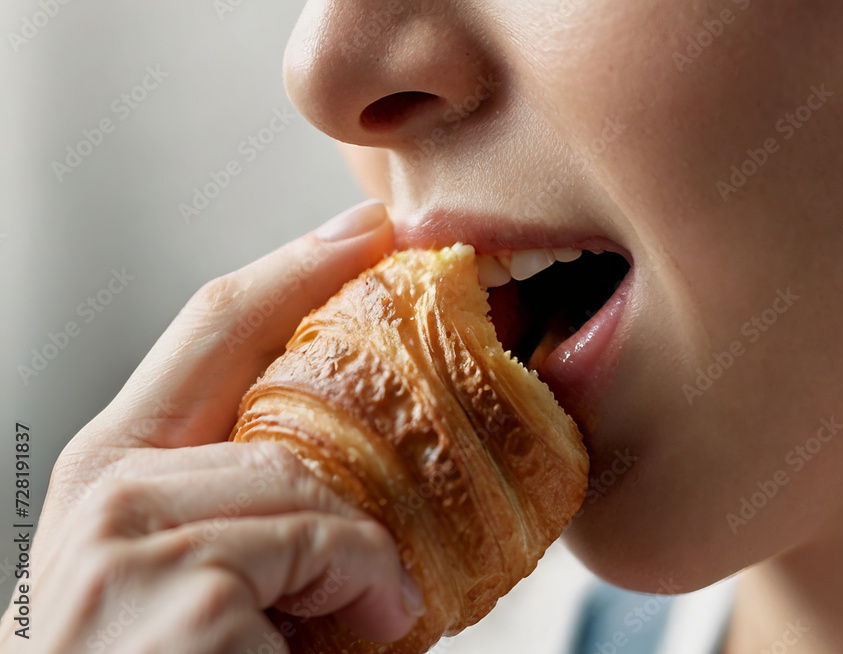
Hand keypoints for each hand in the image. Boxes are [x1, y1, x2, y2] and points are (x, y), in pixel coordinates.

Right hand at [0, 201, 424, 653]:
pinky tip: (350, 641)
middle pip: (280, 410)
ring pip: (311, 487)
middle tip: (388, 533)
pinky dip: (366, 593)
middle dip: (357, 451)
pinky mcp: (186, 594)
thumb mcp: (189, 567)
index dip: (298, 261)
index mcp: (111, 471)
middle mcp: (106, 489)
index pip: (212, 324)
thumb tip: (352, 458)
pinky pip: (329, 550)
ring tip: (361, 618)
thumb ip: (243, 497)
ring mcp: (132, 539)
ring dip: (361, 558)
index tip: (368, 225)